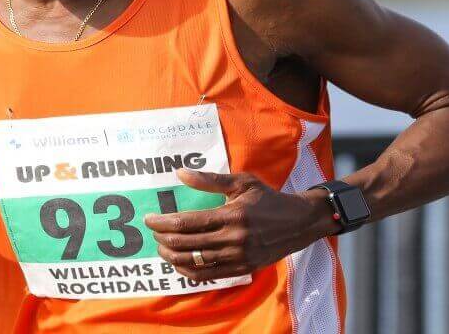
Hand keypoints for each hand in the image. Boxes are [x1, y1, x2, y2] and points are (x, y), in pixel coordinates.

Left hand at [143, 169, 336, 282]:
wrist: (298, 223)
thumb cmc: (268, 199)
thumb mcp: (242, 182)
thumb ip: (210, 179)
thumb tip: (180, 173)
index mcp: (232, 215)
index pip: (187, 223)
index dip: (163, 223)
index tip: (149, 219)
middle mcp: (234, 239)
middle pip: (186, 244)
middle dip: (163, 239)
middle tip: (153, 232)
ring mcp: (238, 257)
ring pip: (194, 263)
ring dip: (172, 257)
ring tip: (162, 248)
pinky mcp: (242, 269)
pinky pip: (208, 275)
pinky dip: (188, 271)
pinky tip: (179, 263)